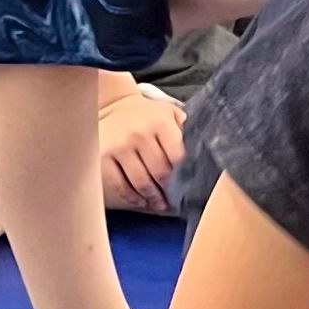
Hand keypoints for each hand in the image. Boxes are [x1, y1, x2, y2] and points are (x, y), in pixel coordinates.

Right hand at [99, 84, 185, 214]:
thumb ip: (186, 130)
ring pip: (141, 182)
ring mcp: (120, 146)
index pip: (177, 158)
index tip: (187, 187)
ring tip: (159, 204)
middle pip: (160, 174)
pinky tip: (141, 200)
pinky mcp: (104, 156)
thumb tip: (204, 156)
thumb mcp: (170, 114)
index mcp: (160, 123)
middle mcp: (139, 134)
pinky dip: (132, 197)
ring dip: (153, 198)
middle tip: (174, 200)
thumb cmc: (149, 115)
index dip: (184, 176)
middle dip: (169, 191)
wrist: (114, 104)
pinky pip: (120, 185)